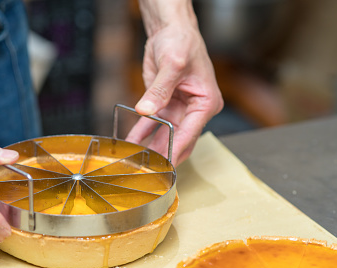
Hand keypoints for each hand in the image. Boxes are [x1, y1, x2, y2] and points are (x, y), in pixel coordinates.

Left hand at [126, 0, 222, 165]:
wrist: (170, 30)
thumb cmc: (182, 42)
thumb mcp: (172, 64)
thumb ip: (159, 90)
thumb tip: (147, 110)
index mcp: (206, 102)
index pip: (191, 132)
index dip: (177, 150)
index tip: (166, 165)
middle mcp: (194, 109)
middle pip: (179, 139)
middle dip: (165, 154)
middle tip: (150, 169)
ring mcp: (179, 109)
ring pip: (165, 136)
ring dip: (151, 147)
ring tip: (138, 160)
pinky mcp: (164, 105)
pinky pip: (152, 124)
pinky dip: (141, 133)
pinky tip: (131, 142)